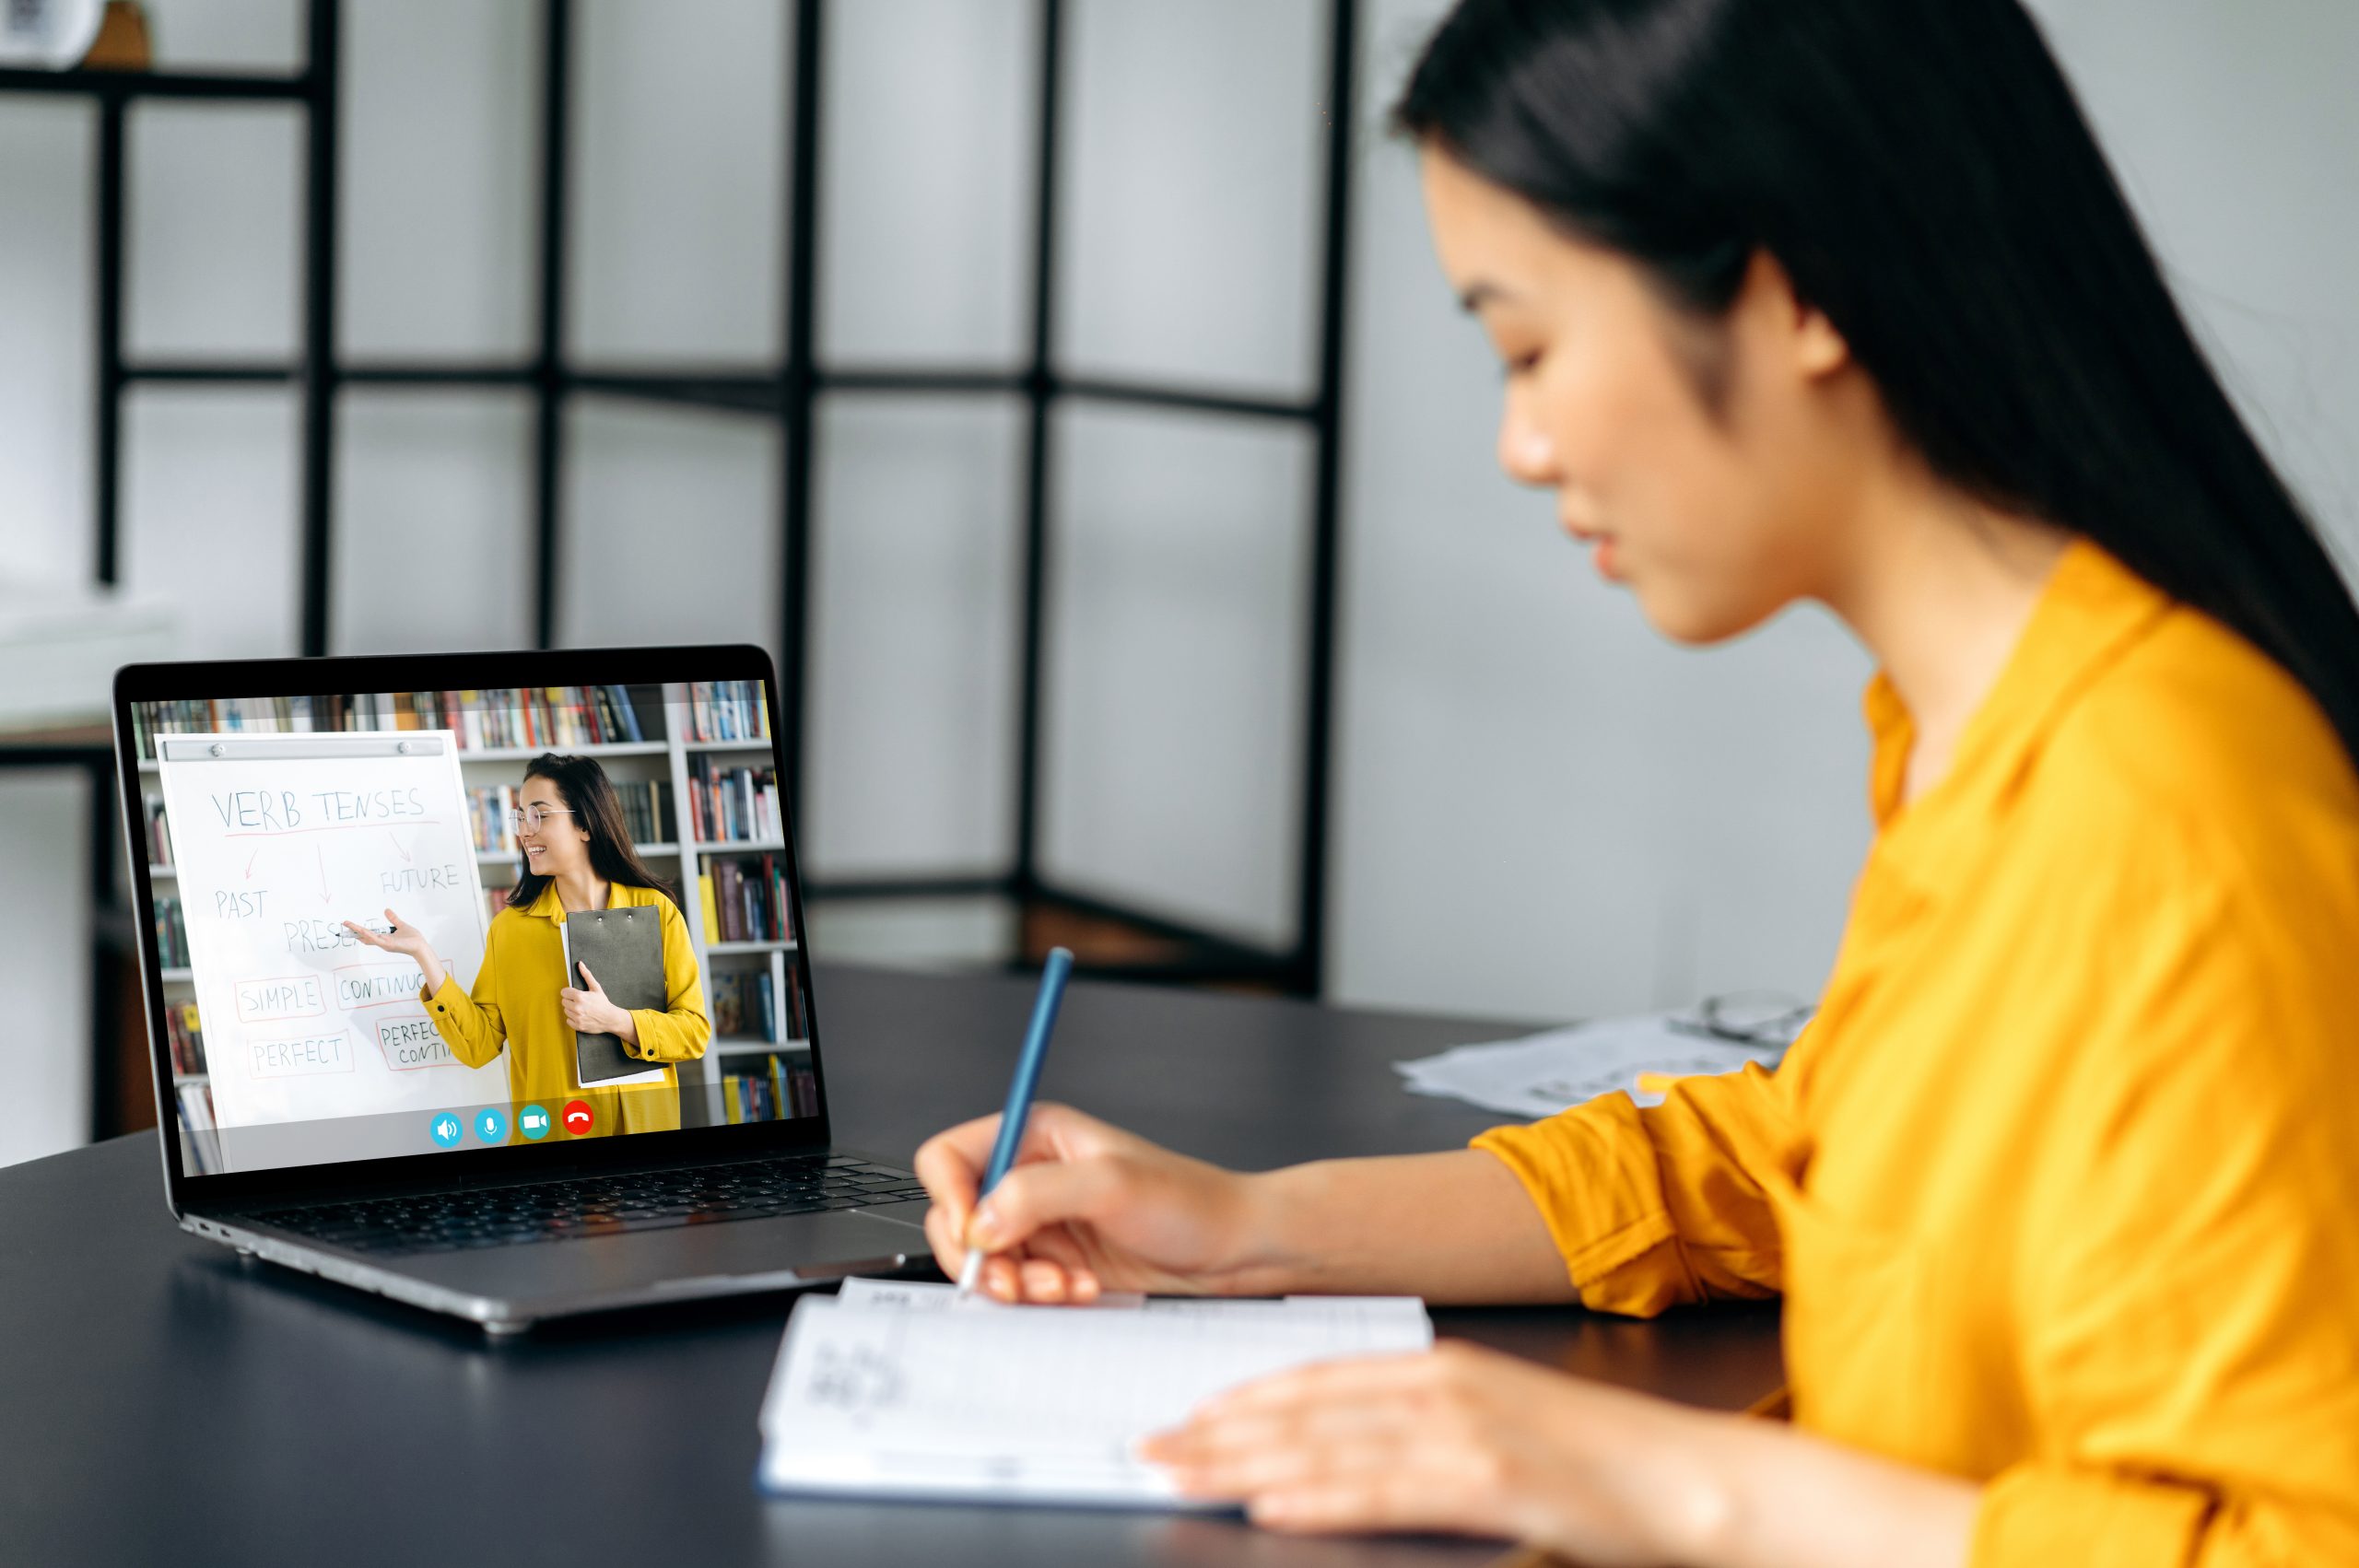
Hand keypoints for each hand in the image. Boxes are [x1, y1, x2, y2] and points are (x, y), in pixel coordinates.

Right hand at [343, 907, 443, 993]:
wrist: (420, 946)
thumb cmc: (413, 938)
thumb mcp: (401, 925)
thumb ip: (393, 919)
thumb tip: (386, 910)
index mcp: (384, 937)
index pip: (368, 934)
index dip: (358, 930)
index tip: (349, 925)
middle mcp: (382, 942)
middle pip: (364, 936)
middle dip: (354, 931)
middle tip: (343, 926)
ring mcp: (384, 944)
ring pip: (367, 936)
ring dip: (358, 931)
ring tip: (348, 925)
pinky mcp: (388, 945)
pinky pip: (376, 939)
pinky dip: (368, 935)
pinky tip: (361, 931)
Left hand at [560, 962, 630, 1037]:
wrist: (610, 1018)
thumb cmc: (603, 1002)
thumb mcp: (596, 987)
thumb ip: (586, 975)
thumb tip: (580, 964)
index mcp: (580, 996)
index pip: (564, 992)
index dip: (569, 992)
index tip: (575, 994)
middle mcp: (577, 1007)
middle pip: (564, 1001)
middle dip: (570, 1001)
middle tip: (580, 1002)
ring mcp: (577, 1017)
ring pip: (566, 1011)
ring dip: (572, 1009)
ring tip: (582, 1009)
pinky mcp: (577, 1026)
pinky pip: (568, 1020)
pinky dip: (573, 1018)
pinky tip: (581, 1016)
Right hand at [912, 1103, 1273, 1303]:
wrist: (1234, 1251)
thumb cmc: (1191, 1202)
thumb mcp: (1112, 1185)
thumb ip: (1037, 1195)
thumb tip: (981, 1221)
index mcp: (1035, 1135)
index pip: (949, 1157)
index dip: (951, 1196)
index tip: (974, 1232)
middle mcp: (1030, 1177)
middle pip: (956, 1217)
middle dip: (982, 1255)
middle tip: (1014, 1280)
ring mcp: (1041, 1224)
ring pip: (983, 1260)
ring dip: (1016, 1283)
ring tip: (1065, 1285)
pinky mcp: (1055, 1263)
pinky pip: (1016, 1287)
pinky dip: (1039, 1297)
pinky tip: (1081, 1290)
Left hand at [1139, 1341, 1718, 1562]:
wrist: (1697, 1482)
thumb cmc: (1602, 1466)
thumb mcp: (1498, 1429)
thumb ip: (1420, 1435)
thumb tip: (1340, 1454)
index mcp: (1443, 1369)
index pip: (1318, 1379)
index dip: (1245, 1399)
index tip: (1186, 1417)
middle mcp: (1446, 1388)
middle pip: (1308, 1410)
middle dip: (1221, 1433)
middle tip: (1152, 1448)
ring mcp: (1469, 1433)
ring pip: (1332, 1448)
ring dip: (1248, 1465)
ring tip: (1185, 1475)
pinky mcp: (1495, 1482)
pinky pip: (1388, 1490)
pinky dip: (1323, 1496)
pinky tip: (1273, 1504)